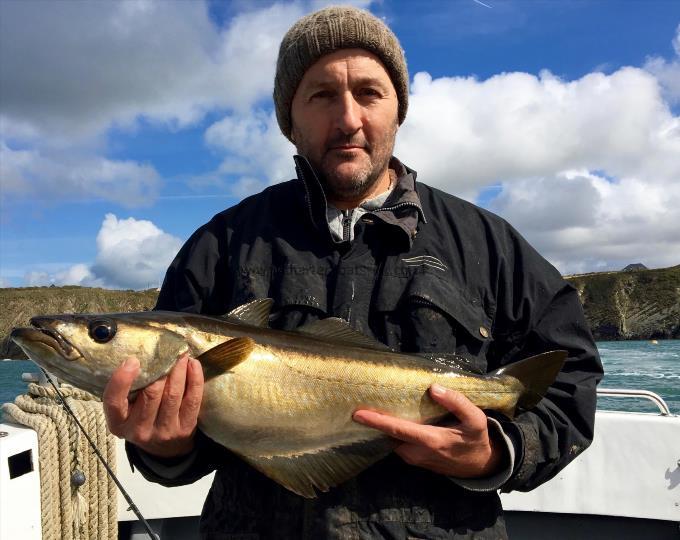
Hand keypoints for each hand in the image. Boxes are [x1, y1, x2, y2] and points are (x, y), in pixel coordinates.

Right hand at [103, 354, 203, 458]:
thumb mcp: (126, 410)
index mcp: (118, 423)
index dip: (122, 380)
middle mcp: (139, 430)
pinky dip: (194, 380)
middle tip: (167, 349)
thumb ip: (128, 389)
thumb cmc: (141, 418)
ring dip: (178, 370)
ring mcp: (164, 431)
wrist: (163, 449)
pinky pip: (192, 400)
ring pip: (173, 395)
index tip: (133, 360)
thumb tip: (141, 355)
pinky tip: (193, 365)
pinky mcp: (185, 429)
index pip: (114, 402)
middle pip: (151, 394)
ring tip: (181, 354)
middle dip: (160, 368)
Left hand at [353, 384, 504, 477]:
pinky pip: (397, 444)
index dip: (376, 422)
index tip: (358, 414)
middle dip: (374, 421)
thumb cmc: (476, 440)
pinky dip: (391, 432)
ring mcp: (414, 458)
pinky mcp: (414, 460)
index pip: (397, 430)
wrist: (480, 466)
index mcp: (431, 440)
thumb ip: (456, 402)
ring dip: (382, 426)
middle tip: (360, 402)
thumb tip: (434, 388)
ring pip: (391, 440)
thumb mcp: (475, 419)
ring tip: (372, 406)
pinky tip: (389, 417)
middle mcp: (417, 452)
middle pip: (388, 435)